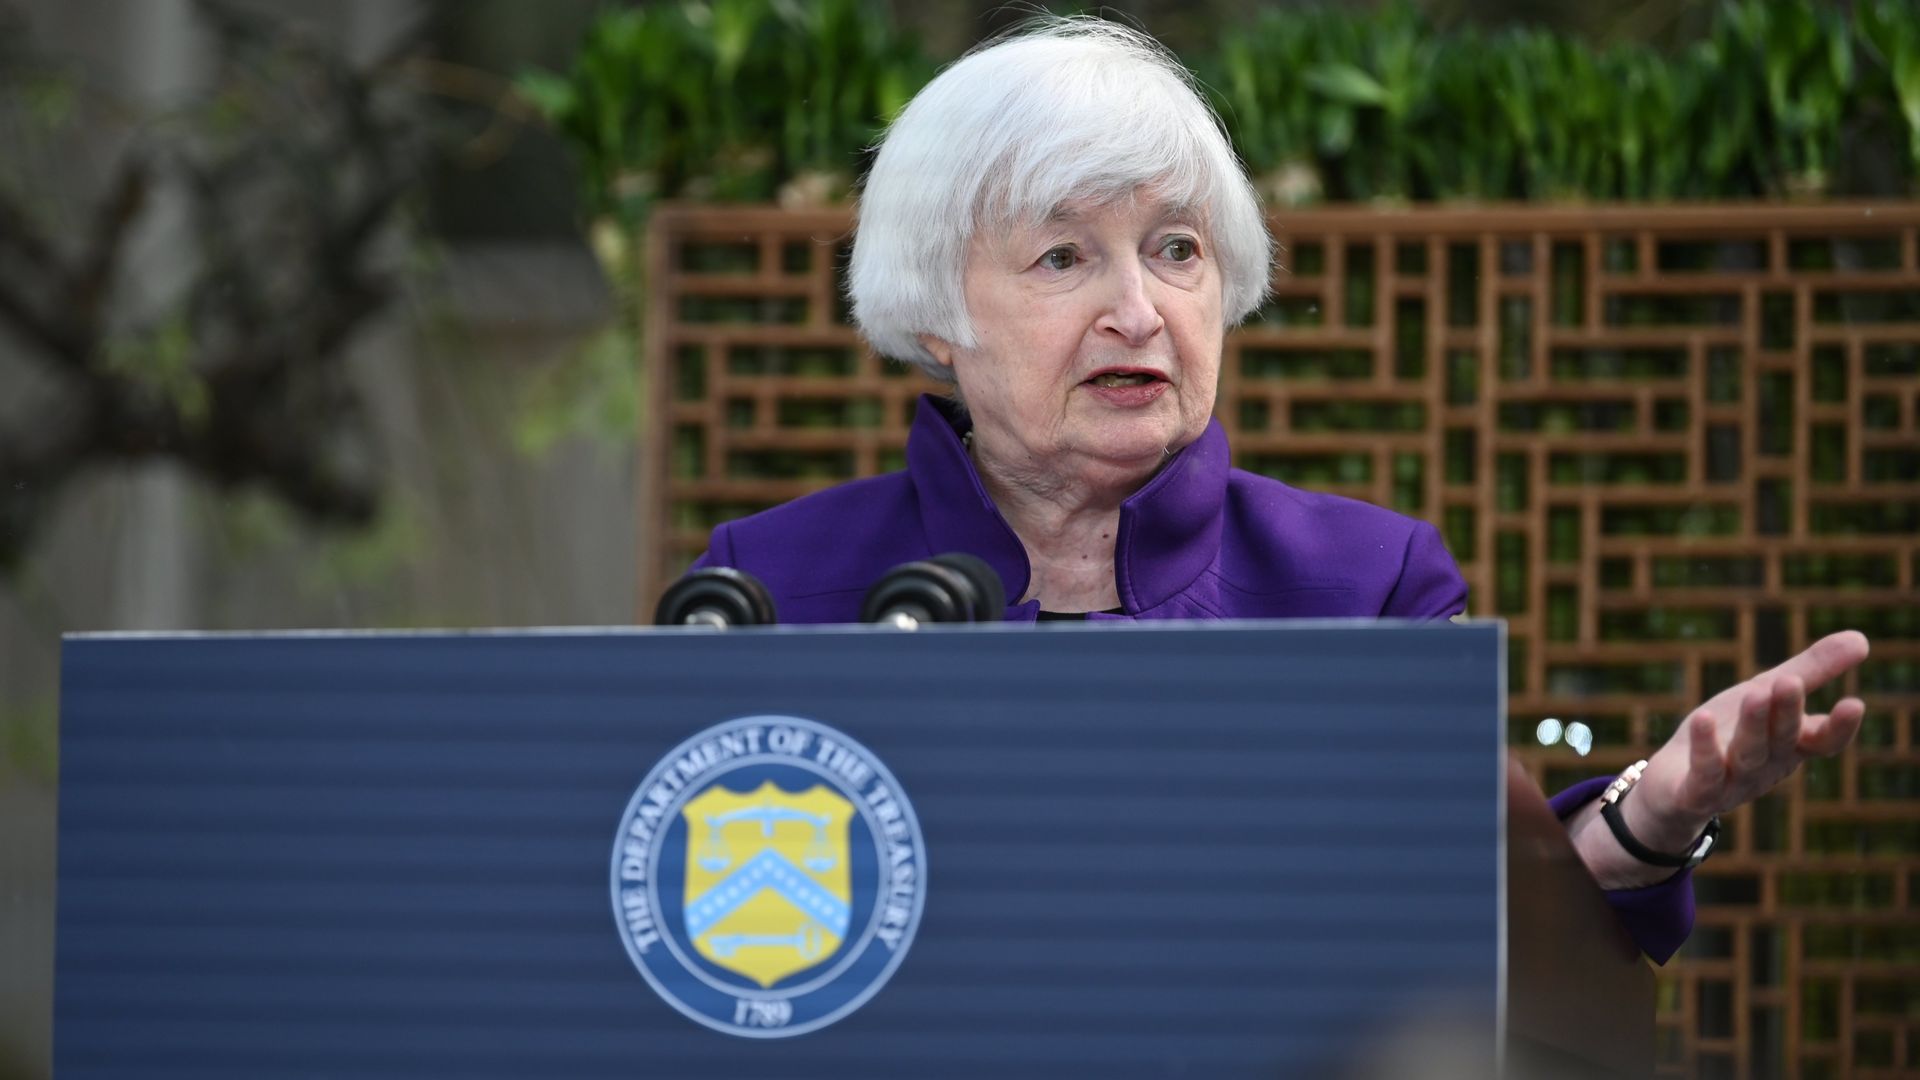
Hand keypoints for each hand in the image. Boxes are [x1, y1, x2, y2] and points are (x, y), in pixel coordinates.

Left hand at [1570, 630, 1869, 888]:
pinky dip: (1705, 747)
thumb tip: (1863, 638)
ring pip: (1747, 754)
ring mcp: (1732, 782)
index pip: (1823, 741)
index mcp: (1789, 745)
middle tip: (1789, 681)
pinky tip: (1702, 718)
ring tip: (1756, 692)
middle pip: (1781, 740)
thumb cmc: (1727, 732)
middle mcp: (1766, 766)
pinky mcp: (1695, 793)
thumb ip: (1810, 671)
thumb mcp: (1765, 693)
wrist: (1672, 786)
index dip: (1839, 727)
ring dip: (1753, 725)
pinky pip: (1704, 774)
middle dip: (1787, 713)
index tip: (1855, 703)